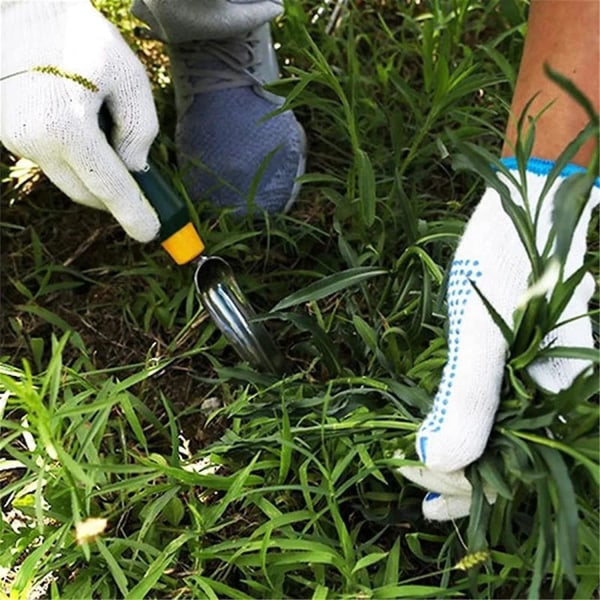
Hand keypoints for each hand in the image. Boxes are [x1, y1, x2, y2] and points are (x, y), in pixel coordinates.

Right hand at [0, 0, 159, 241]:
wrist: (24, 11)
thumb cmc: (82, 39)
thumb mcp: (129, 78)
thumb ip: (140, 129)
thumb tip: (135, 168)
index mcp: (67, 127)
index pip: (108, 186)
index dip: (133, 213)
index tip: (150, 233)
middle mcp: (35, 140)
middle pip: (87, 192)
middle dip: (116, 198)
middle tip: (144, 197)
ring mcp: (16, 139)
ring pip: (69, 180)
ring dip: (95, 178)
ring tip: (112, 149)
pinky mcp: (7, 134)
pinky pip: (52, 162)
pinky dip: (75, 161)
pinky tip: (85, 134)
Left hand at [400, 158, 597, 520]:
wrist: (528, 196)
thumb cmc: (512, 257)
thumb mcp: (486, 328)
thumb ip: (470, 396)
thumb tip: (440, 463)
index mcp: (555, 389)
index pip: (514, 463)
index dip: (469, 491)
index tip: (426, 505)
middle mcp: (552, 383)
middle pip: (510, 449)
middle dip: (467, 479)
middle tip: (423, 502)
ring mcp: (538, 363)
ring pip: (503, 424)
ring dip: (467, 450)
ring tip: (427, 475)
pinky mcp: (521, 343)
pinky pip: (496, 391)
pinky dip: (468, 413)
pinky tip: (447, 422)